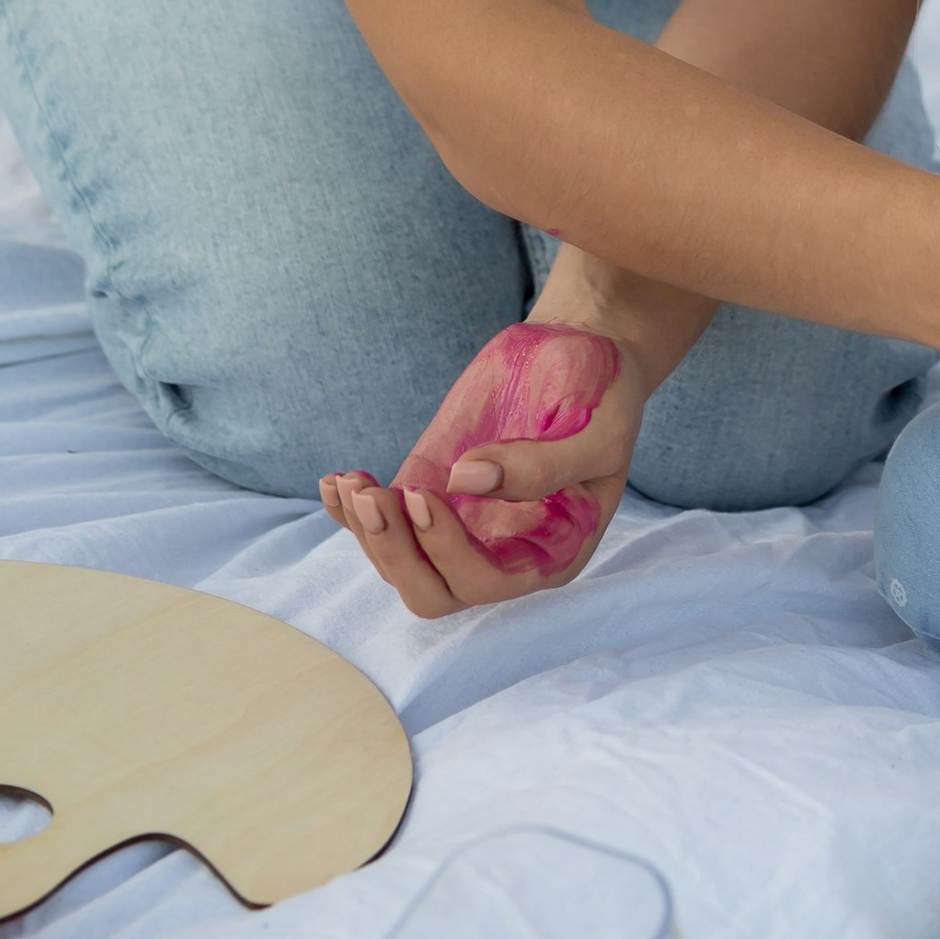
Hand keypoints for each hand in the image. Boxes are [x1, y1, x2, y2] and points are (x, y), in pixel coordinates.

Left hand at [321, 319, 641, 617]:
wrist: (582, 347)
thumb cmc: (604, 391)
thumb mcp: (596, 428)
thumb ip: (541, 464)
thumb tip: (463, 481)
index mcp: (549, 553)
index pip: (485, 582)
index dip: (448, 550)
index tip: (425, 493)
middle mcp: (501, 552)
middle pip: (431, 591)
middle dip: (396, 555)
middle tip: (375, 500)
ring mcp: (461, 524)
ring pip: (399, 563)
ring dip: (368, 532)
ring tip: (352, 483)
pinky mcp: (430, 489)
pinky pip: (383, 521)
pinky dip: (350, 510)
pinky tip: (335, 482)